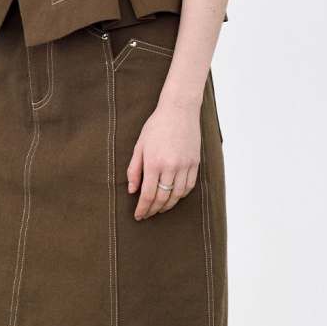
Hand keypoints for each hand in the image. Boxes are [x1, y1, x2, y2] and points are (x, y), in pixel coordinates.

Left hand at [126, 97, 201, 219]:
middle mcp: (170, 167)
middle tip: (147, 214)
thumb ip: (134, 169)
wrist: (179, 110)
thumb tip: (132, 190)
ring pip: (177, 195)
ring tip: (159, 208)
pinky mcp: (194, 163)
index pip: (147, 194)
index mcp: (153, 162)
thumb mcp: (140, 145)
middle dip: (153, 210)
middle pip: (162, 198)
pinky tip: (174, 197)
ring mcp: (184, 166)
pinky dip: (181, 195)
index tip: (138, 216)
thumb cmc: (156, 125)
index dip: (142, 208)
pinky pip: (189, 186)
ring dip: (167, 206)